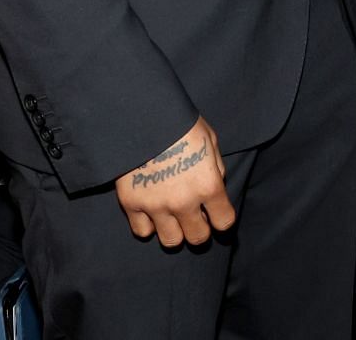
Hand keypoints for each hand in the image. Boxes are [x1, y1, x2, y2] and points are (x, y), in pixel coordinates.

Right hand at [114, 117, 234, 247]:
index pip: (224, 222)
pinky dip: (148, 224)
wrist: (141, 115)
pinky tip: (151, 210)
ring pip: (171, 240)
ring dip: (175, 231)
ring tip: (173, 216)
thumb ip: (215, 168)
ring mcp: (156, 205)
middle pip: (198, 237)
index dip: (222, 218)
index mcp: (208, 184)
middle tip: (195, 217)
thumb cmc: (180, 123)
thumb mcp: (210, 140)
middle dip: (199, 229)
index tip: (216, 212)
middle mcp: (184, 201)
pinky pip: (143, 231)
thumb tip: (216, 186)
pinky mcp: (131, 203)